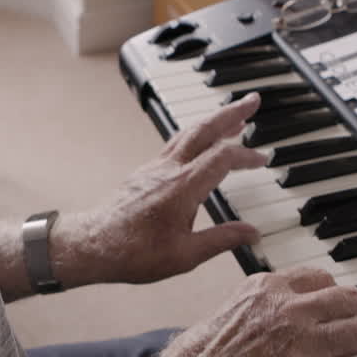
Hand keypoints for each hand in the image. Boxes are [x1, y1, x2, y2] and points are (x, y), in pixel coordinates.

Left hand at [54, 95, 267, 286]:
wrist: (93, 245)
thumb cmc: (133, 252)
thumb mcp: (185, 255)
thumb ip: (221, 240)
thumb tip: (252, 233)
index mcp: (182, 188)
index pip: (222, 157)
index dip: (246, 155)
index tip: (262, 160)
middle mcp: (168, 170)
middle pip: (204, 130)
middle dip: (231, 113)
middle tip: (252, 101)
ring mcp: (154, 168)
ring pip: (187, 133)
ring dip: (213, 121)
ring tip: (233, 117)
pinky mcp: (145, 173)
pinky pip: (175, 144)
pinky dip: (195, 135)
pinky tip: (200, 142)